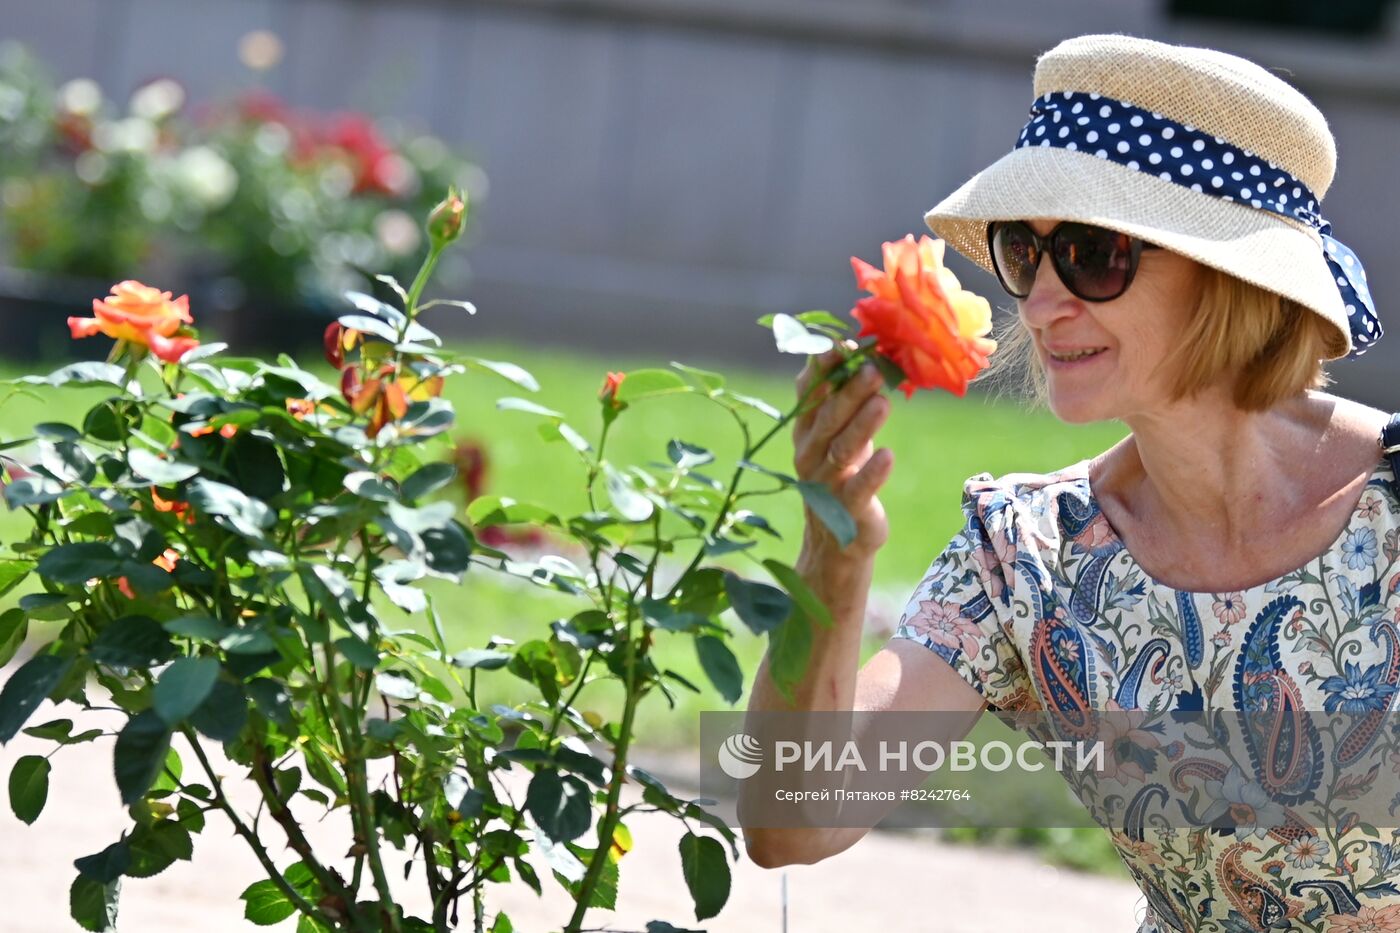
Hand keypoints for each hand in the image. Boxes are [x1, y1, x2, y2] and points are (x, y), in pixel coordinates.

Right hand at [791, 348, 893, 561]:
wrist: (836, 540)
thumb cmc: (842, 474)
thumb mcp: (838, 435)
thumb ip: (843, 399)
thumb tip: (864, 352)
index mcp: (805, 431)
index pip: (809, 394)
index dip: (823, 369)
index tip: (843, 345)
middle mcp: (809, 454)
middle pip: (828, 419)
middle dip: (849, 392)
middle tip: (872, 368)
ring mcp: (825, 483)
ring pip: (842, 450)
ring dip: (862, 425)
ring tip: (883, 403)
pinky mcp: (847, 510)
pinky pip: (859, 488)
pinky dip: (872, 473)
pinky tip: (887, 455)